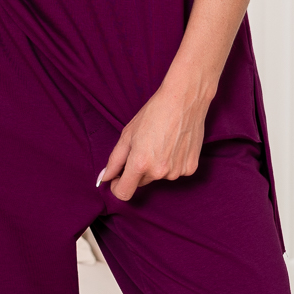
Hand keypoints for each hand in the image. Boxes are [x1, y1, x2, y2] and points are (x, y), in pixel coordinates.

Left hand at [98, 70, 216, 200]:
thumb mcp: (127, 135)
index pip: (124, 193)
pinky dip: (172, 163)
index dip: (117, 187)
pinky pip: (174, 172)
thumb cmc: (154, 113)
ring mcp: (176, 172)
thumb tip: (103, 179)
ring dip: (156, 166)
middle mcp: (159, 172)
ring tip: (161, 143)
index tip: (117, 178)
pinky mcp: (190, 169)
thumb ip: (114, 161)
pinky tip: (174, 145)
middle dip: (137, 170)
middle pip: (141, 182)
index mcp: (140, 163)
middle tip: (143, 147)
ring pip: (158, 177)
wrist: (184, 101)